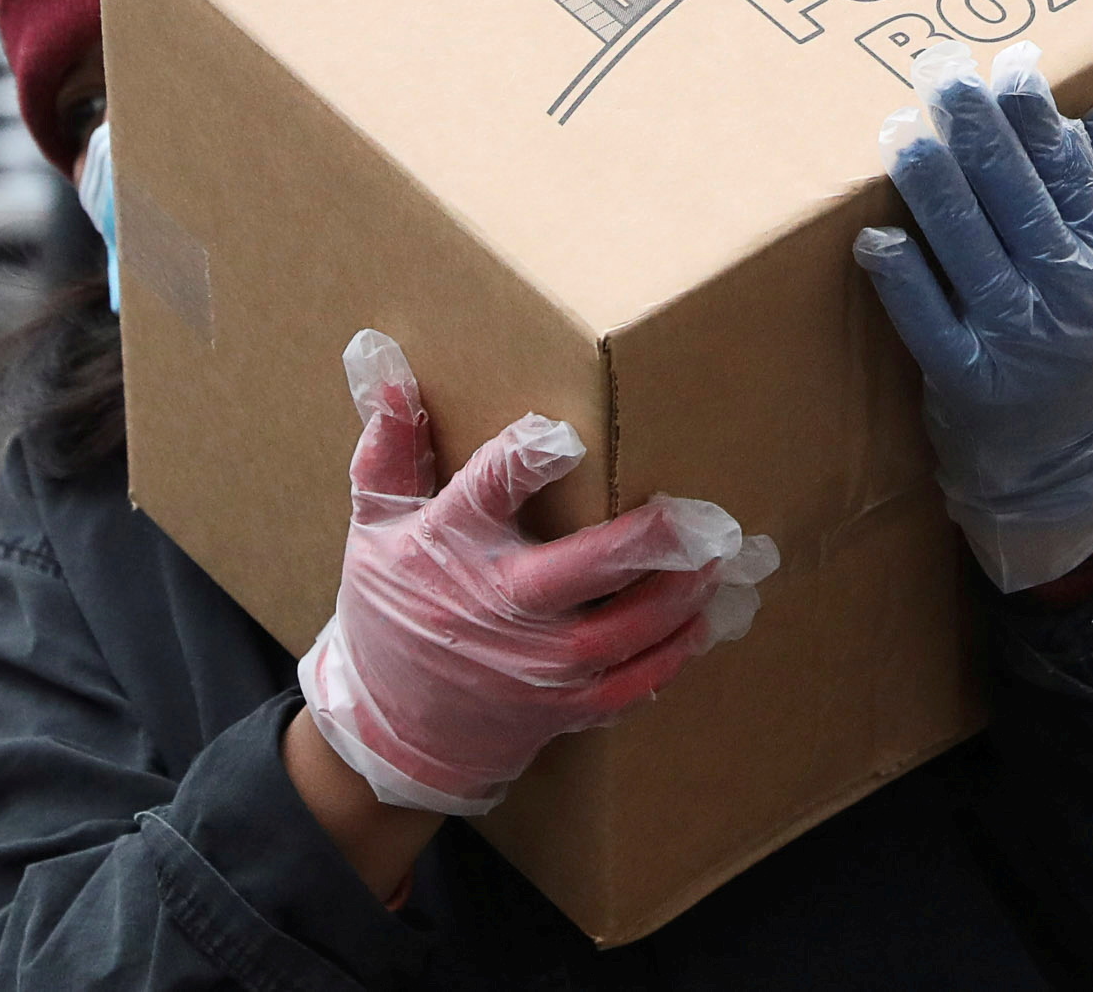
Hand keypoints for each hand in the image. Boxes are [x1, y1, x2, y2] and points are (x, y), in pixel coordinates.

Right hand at [294, 330, 776, 817]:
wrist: (391, 730)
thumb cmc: (390, 609)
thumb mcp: (374, 526)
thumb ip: (390, 449)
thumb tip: (385, 361)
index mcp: (449, 547)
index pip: (485, 492)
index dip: (523, 462)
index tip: (565, 435)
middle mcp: (497, 606)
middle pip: (578, 572)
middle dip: (643, 543)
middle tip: (698, 513)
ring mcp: (533, 667)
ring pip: (620, 634)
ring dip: (676, 597)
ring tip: (718, 554)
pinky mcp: (562, 706)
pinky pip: (630, 686)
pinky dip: (673, 656)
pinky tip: (706, 619)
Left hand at [853, 40, 1092, 591]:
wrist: (1085, 465)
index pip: (1065, 170)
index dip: (1033, 113)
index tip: (1004, 63)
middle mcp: (1066, 292)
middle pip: (1014, 195)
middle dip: (974, 127)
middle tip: (936, 70)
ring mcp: (1016, 339)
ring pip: (969, 247)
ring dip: (932, 185)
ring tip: (899, 130)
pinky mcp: (968, 382)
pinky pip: (929, 323)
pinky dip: (903, 280)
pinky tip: (875, 238)